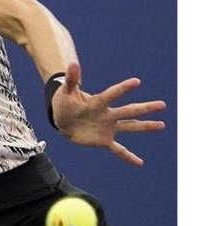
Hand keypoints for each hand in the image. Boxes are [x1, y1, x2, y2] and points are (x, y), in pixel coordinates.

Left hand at [51, 61, 166, 165]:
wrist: (63, 120)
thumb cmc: (65, 103)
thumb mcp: (66, 91)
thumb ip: (71, 80)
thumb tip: (72, 62)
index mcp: (98, 102)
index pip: (112, 94)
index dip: (123, 88)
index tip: (137, 81)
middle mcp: (107, 114)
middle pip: (129, 110)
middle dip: (145, 108)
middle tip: (162, 104)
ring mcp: (108, 127)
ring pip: (130, 126)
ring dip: (145, 126)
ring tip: (162, 125)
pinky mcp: (104, 140)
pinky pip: (118, 150)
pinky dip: (128, 156)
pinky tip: (139, 163)